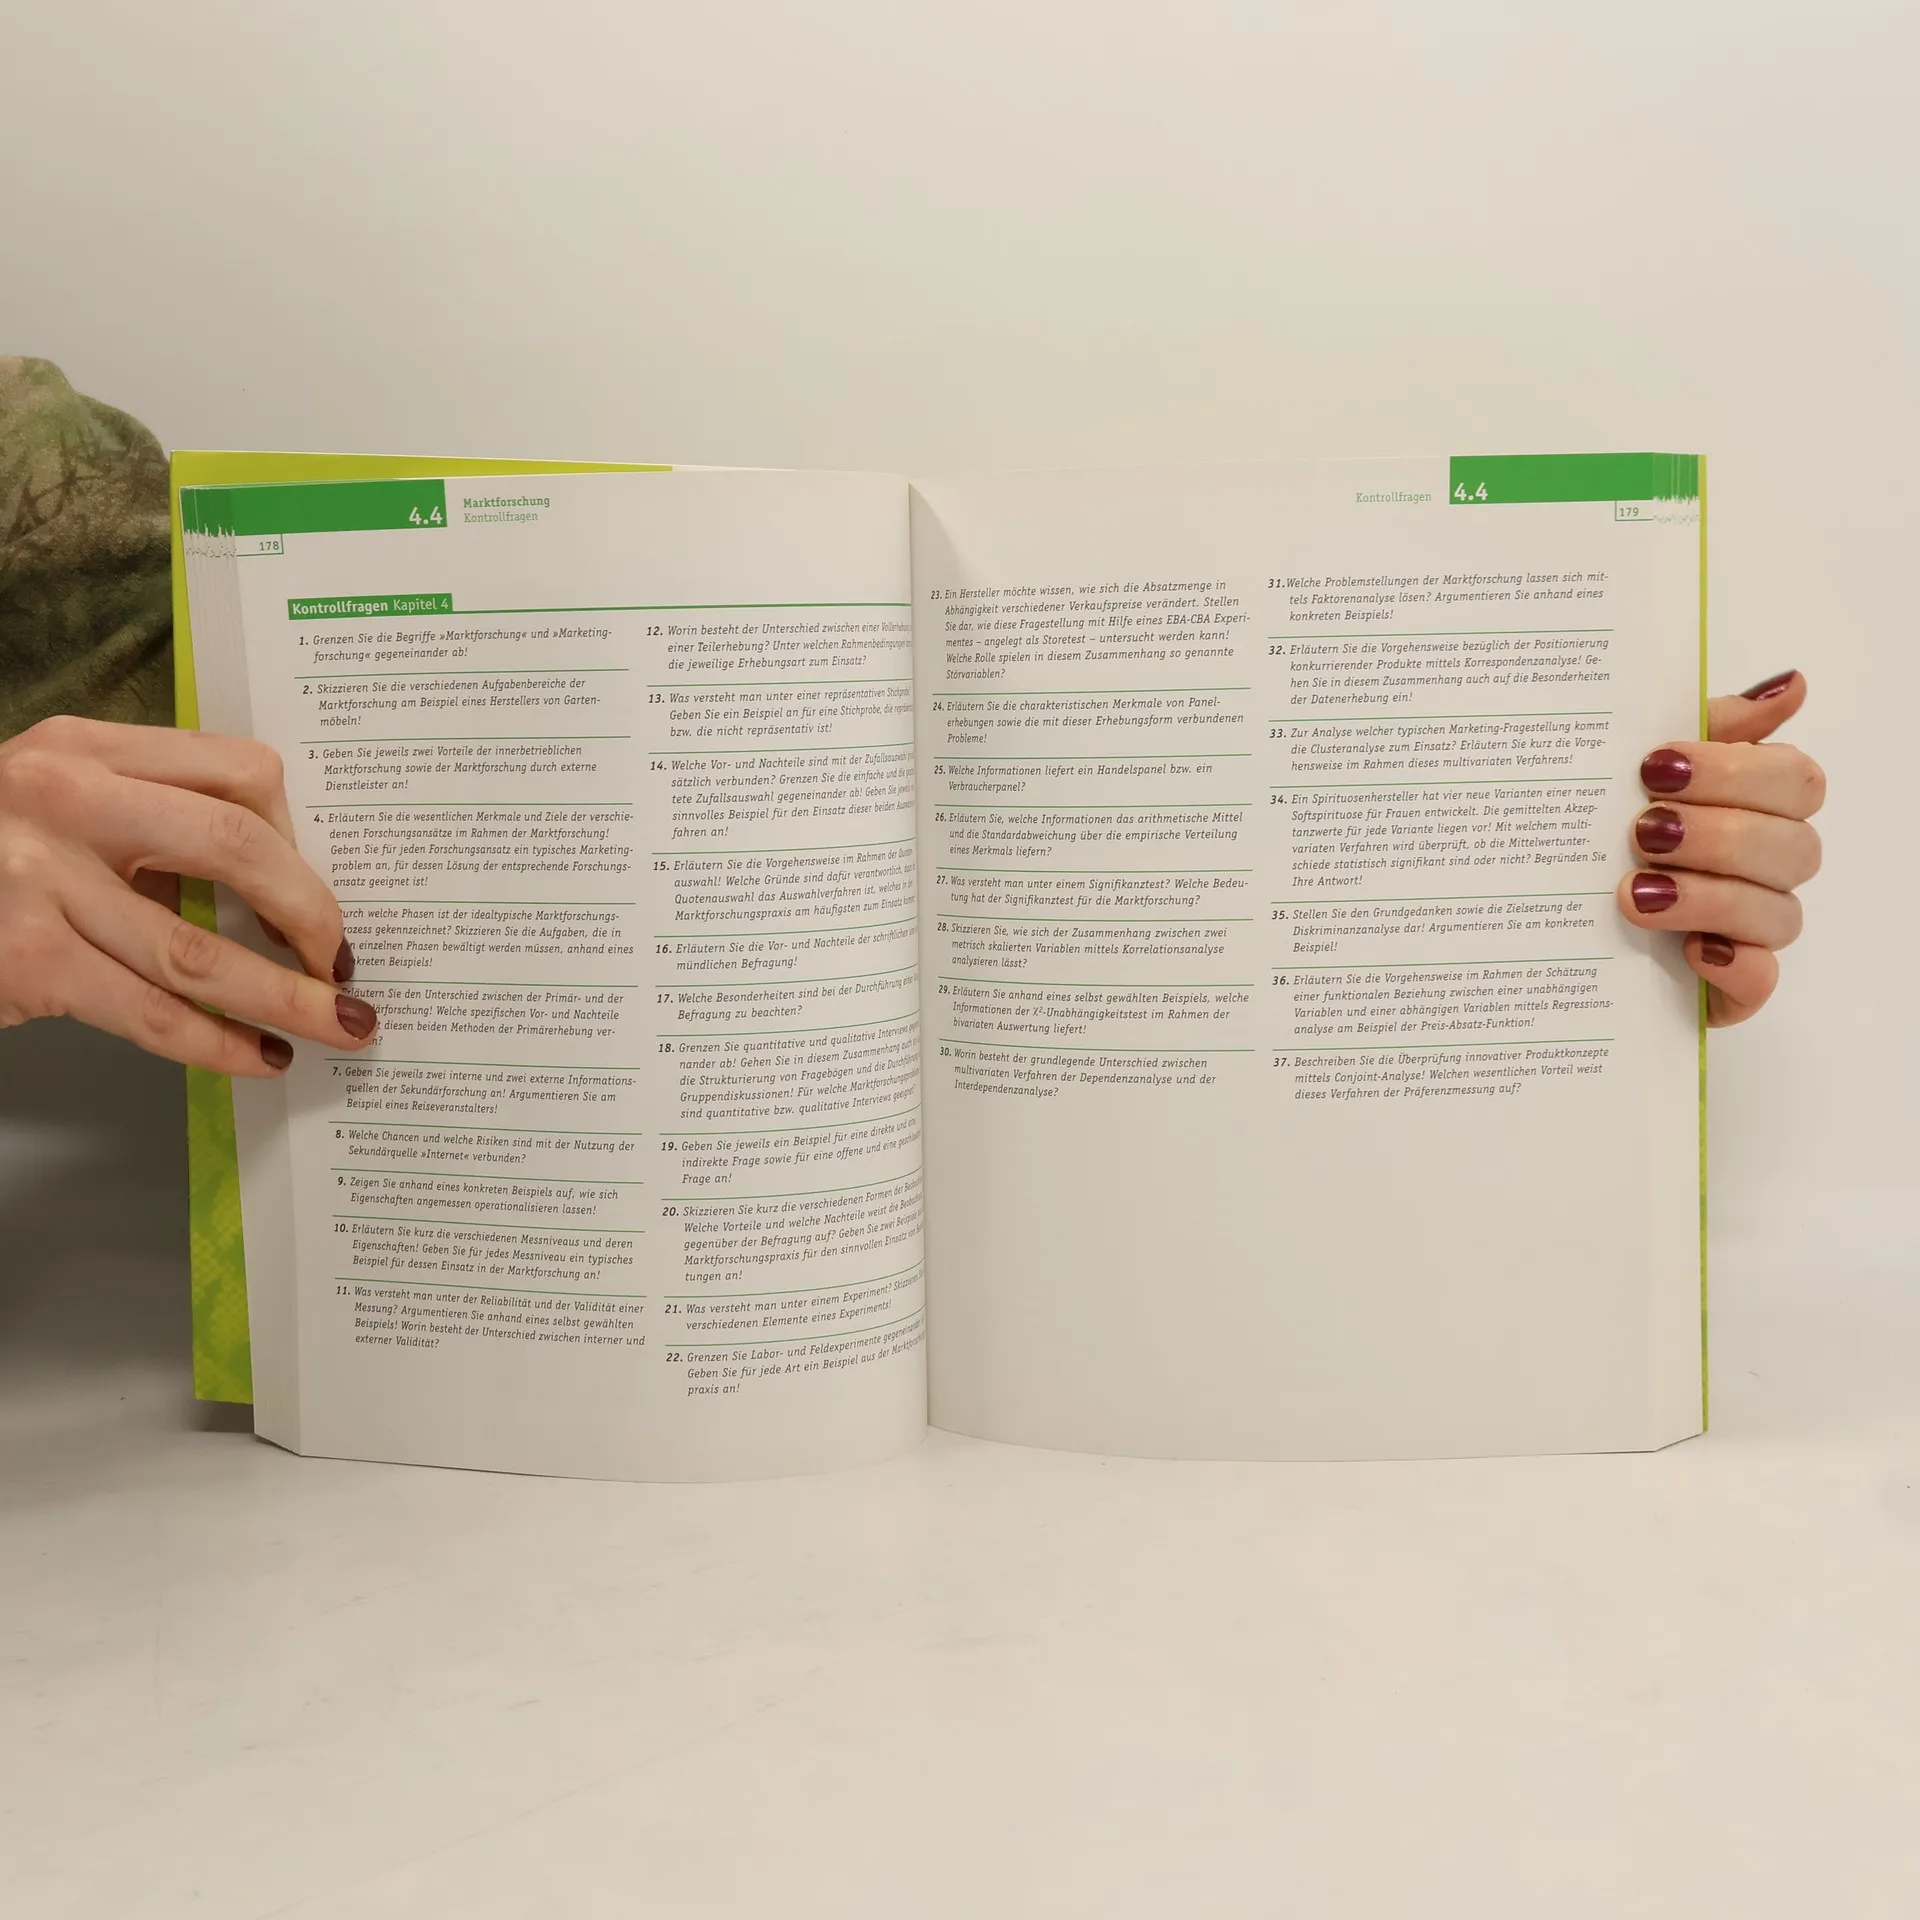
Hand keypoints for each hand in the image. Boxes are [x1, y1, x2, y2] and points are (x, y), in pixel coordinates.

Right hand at [0, 716, 377, 1073]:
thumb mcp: (57, 807)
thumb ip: (149, 818)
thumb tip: (279, 888)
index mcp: (85, 747)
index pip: (239, 771)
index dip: (301, 838)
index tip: (320, 889)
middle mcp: (62, 796)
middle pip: (240, 848)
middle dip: (314, 917)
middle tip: (345, 965)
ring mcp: (37, 877)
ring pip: (202, 951)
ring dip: (288, 998)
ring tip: (339, 1025)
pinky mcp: (24, 957)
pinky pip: (151, 1011)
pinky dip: (220, 1042)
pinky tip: (260, 1055)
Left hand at [1617, 670, 1823, 1026]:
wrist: (1534, 919)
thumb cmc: (1599, 832)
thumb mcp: (1633, 771)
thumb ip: (1707, 725)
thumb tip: (1789, 684)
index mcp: (1754, 806)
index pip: (1795, 781)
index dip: (1735, 772)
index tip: (1654, 767)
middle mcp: (1763, 868)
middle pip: (1794, 846)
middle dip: (1718, 834)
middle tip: (1642, 830)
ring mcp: (1750, 932)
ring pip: (1778, 913)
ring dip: (1709, 896)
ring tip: (1636, 890)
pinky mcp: (1728, 989)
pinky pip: (1761, 982)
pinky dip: (1732, 965)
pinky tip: (1690, 951)